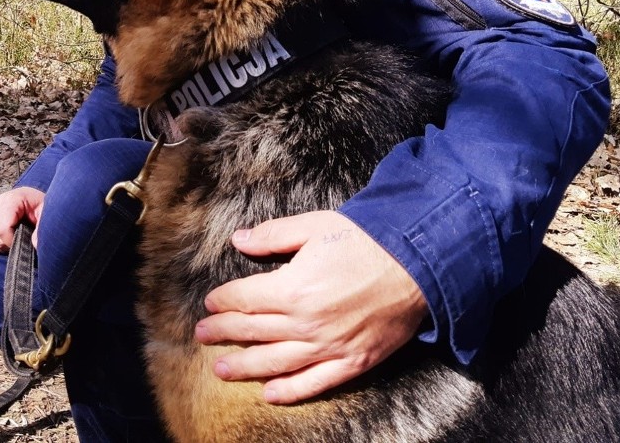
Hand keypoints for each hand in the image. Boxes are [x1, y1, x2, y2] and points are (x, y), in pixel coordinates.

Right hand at [0, 186, 44, 250]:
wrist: (36, 197)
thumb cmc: (41, 204)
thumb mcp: (46, 213)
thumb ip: (42, 227)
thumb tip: (35, 244)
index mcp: (10, 200)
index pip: (2, 230)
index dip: (12, 241)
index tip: (25, 242)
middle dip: (10, 242)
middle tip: (24, 236)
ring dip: (5, 242)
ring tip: (19, 234)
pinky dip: (0, 240)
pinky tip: (12, 233)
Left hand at [194, 210, 427, 403]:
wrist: (417, 263)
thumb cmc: (365, 240)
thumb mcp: (315, 225)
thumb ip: (273, 235)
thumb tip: (238, 240)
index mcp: (292, 288)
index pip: (245, 298)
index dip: (223, 300)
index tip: (210, 303)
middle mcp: (305, 323)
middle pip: (253, 331)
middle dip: (224, 333)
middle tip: (203, 336)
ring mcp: (328, 346)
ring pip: (275, 363)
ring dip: (245, 367)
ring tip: (221, 370)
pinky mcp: (352, 361)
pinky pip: (314, 383)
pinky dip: (290, 391)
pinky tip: (270, 394)